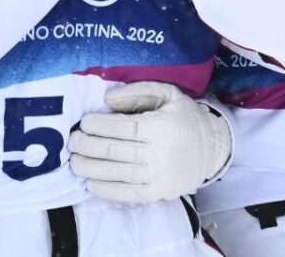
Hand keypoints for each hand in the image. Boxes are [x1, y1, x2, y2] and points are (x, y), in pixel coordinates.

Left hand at [69, 82, 232, 203]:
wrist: (212, 148)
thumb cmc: (183, 117)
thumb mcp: (167, 94)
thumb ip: (138, 91)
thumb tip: (108, 99)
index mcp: (160, 127)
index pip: (122, 127)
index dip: (99, 125)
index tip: (84, 122)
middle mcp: (159, 153)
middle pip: (115, 151)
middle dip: (88, 146)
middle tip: (72, 142)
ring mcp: (159, 176)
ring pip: (118, 173)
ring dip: (91, 169)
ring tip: (75, 162)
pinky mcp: (159, 193)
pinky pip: (129, 194)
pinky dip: (107, 191)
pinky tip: (90, 184)